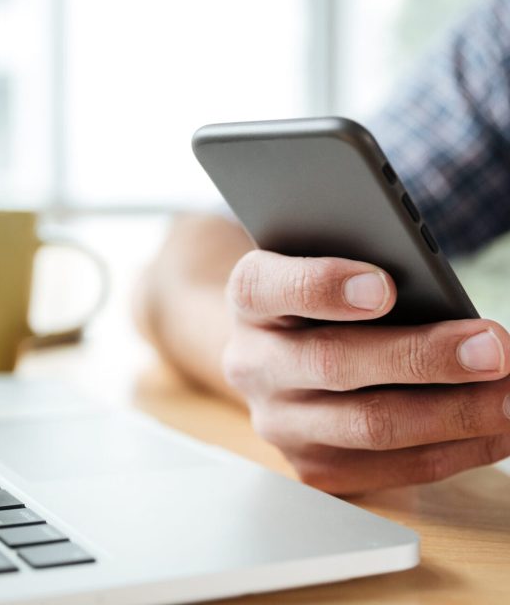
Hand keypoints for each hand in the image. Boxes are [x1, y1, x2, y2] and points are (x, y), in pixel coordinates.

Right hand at [223, 249, 509, 493]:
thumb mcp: (320, 265)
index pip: (269, 288)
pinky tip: (495, 430)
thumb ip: (359, 273)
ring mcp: (278, 421)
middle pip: (333, 363)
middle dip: (421, 357)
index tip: (385, 286)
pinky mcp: (311, 466)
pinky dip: (454, 450)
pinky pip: (389, 468)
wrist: (276, 353)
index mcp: (248, 298)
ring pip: (369, 425)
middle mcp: (252, 362)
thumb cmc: (317, 299)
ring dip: (453, 412)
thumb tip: (442, 306)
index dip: (323, 287)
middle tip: (492, 348)